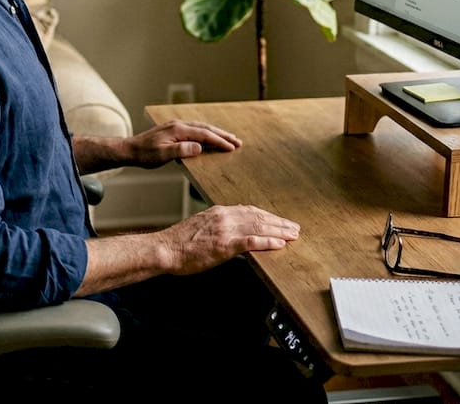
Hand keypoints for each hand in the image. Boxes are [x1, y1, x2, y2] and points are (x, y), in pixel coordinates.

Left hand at [127, 119, 241, 166]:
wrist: (129, 149)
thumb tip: (199, 147)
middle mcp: (178, 124)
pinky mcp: (173, 129)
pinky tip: (209, 136)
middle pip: (205, 128)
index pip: (204, 134)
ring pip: (201, 127)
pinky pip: (194, 128)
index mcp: (178, 130)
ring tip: (228, 138)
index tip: (232, 147)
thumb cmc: (145, 155)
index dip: (219, 141)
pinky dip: (206, 132)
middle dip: (222, 134)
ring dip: (216, 132)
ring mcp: (176, 125)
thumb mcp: (162, 155)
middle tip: (237, 141)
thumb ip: (181, 150)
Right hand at [159, 204, 299, 275]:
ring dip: (279, 231)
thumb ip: (217, 227)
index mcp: (219, 212)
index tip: (279, 221)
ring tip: (293, 235)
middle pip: (258, 217)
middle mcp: (224, 217)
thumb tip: (231, 233)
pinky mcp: (224, 245)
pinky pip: (251, 241)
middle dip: (279, 222)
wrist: (165, 249)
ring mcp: (225, 230)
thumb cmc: (179, 243)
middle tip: (294, 228)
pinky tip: (279, 244)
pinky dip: (267, 242)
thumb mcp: (200, 228)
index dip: (268, 216)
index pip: (249, 211)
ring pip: (259, 227)